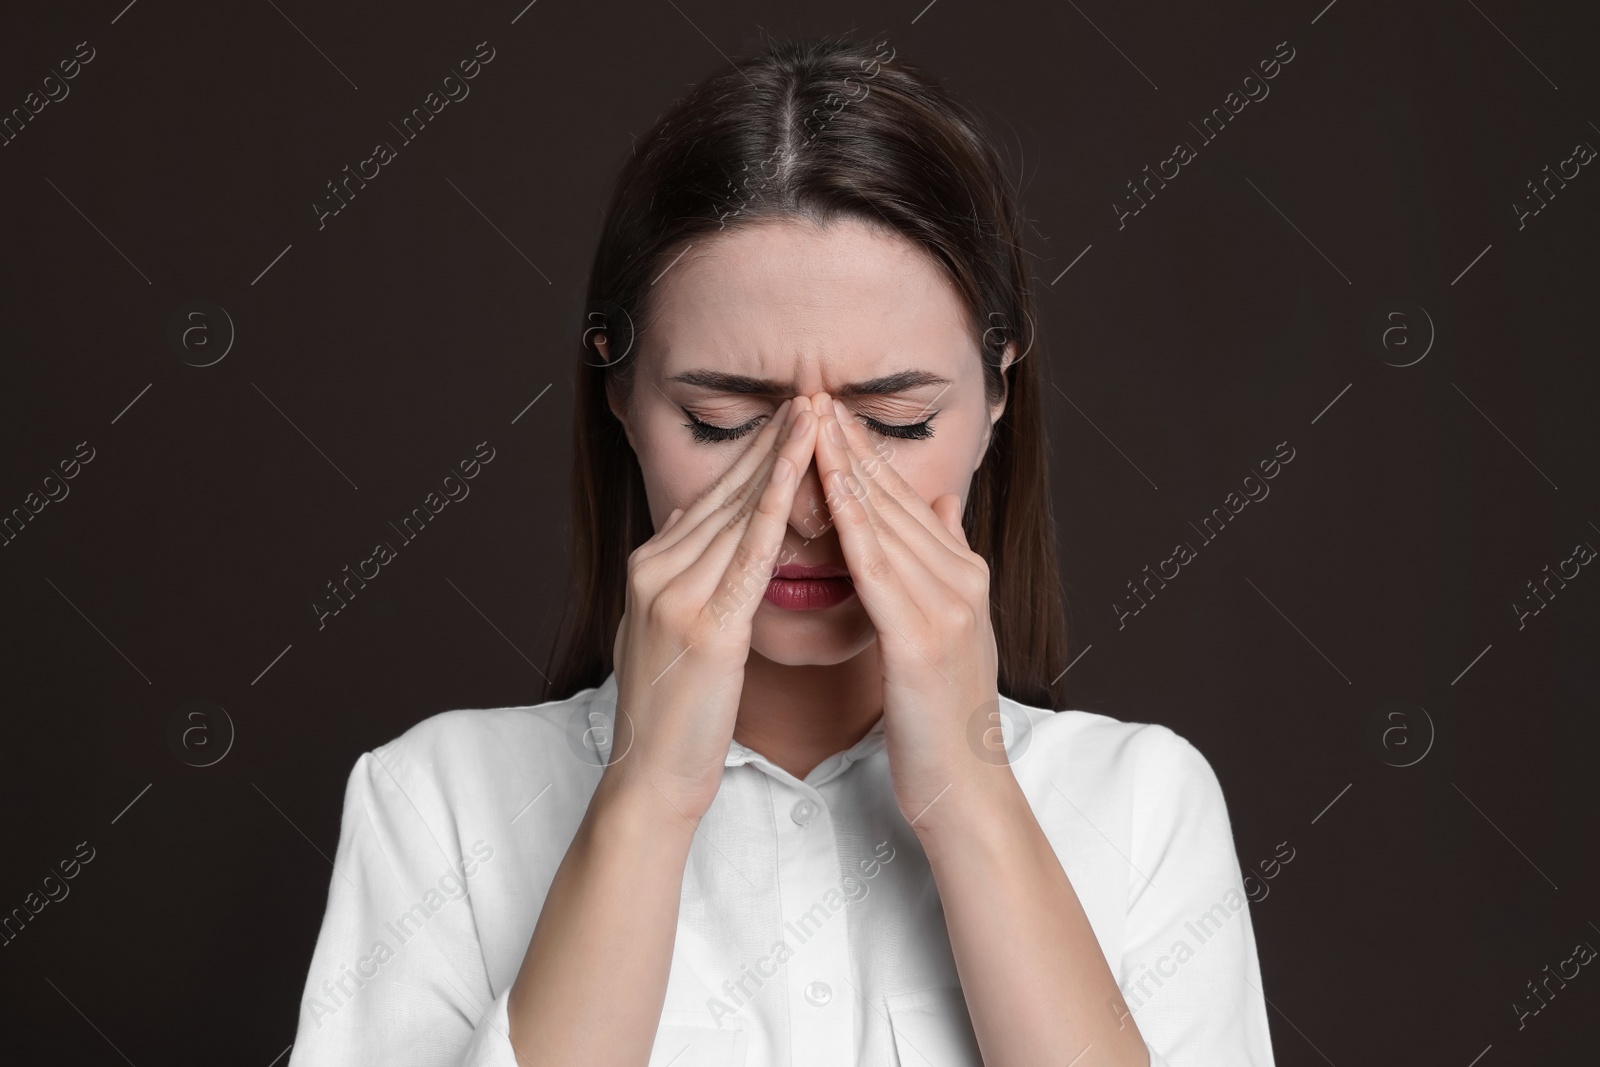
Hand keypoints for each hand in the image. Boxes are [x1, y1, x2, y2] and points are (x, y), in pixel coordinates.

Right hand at [604, 397, 819, 824]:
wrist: (650, 777)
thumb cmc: (673, 714)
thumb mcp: (664, 630)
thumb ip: (678, 573)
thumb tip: (689, 521)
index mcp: (649, 570)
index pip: (710, 498)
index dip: (754, 455)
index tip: (791, 417)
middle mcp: (655, 572)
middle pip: (724, 493)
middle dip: (771, 441)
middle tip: (811, 393)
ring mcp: (675, 596)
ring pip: (737, 512)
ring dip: (781, 460)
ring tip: (816, 414)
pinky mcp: (705, 626)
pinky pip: (748, 555)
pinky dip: (776, 508)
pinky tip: (802, 476)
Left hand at [810, 393, 1009, 831]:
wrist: (964, 787)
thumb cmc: (941, 717)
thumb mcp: (950, 628)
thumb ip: (944, 564)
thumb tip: (944, 505)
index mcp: (963, 575)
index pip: (907, 499)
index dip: (866, 453)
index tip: (829, 411)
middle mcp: (961, 579)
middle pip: (896, 497)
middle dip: (851, 443)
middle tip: (813, 393)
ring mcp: (945, 605)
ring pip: (885, 520)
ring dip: (846, 466)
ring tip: (812, 420)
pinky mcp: (920, 636)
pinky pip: (877, 566)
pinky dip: (851, 521)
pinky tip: (825, 487)